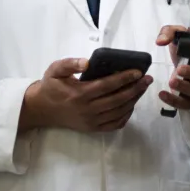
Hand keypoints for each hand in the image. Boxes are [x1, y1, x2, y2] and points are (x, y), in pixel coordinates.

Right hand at [19, 58, 151, 133]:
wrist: (42, 109)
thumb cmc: (51, 86)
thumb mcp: (55, 70)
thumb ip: (70, 64)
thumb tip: (87, 61)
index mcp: (80, 94)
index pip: (107, 85)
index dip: (124, 78)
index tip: (138, 72)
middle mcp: (87, 109)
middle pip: (117, 99)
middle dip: (135, 89)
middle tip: (147, 79)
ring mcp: (91, 121)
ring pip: (118, 112)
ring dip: (133, 100)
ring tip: (142, 88)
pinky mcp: (92, 129)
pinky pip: (114, 124)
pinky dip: (126, 115)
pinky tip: (132, 104)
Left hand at [157, 26, 189, 113]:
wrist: (181, 64)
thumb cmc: (182, 50)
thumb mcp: (176, 36)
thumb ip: (168, 32)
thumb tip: (160, 41)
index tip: (189, 49)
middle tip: (178, 70)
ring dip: (187, 88)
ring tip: (171, 81)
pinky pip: (188, 104)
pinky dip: (176, 101)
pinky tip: (163, 94)